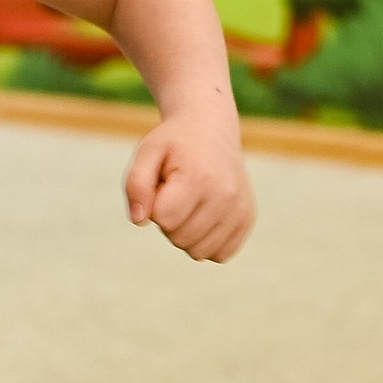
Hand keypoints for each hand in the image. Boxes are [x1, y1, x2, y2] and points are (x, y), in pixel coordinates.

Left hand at [125, 107, 255, 263]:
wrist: (212, 129)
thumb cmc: (174, 144)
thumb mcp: (147, 152)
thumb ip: (135, 184)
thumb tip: (139, 220)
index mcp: (199, 178)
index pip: (163, 219)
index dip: (155, 205)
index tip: (163, 184)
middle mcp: (225, 196)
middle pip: (179, 238)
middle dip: (169, 220)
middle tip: (177, 191)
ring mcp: (240, 210)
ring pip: (199, 252)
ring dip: (186, 233)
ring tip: (191, 202)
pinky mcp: (247, 219)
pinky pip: (219, 254)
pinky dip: (206, 241)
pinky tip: (205, 216)